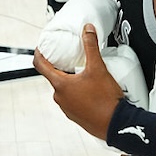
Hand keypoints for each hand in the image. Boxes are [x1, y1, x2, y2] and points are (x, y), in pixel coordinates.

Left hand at [33, 24, 123, 138]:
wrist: (116, 124)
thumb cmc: (105, 100)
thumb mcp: (98, 68)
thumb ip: (91, 46)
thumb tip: (87, 30)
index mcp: (60, 85)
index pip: (40, 65)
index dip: (39, 53)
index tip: (41, 47)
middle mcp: (60, 97)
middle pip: (54, 76)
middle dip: (61, 66)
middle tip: (71, 58)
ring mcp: (66, 108)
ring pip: (64, 89)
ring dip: (71, 80)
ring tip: (84, 74)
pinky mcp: (75, 116)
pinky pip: (72, 100)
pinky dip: (77, 92)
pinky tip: (91, 90)